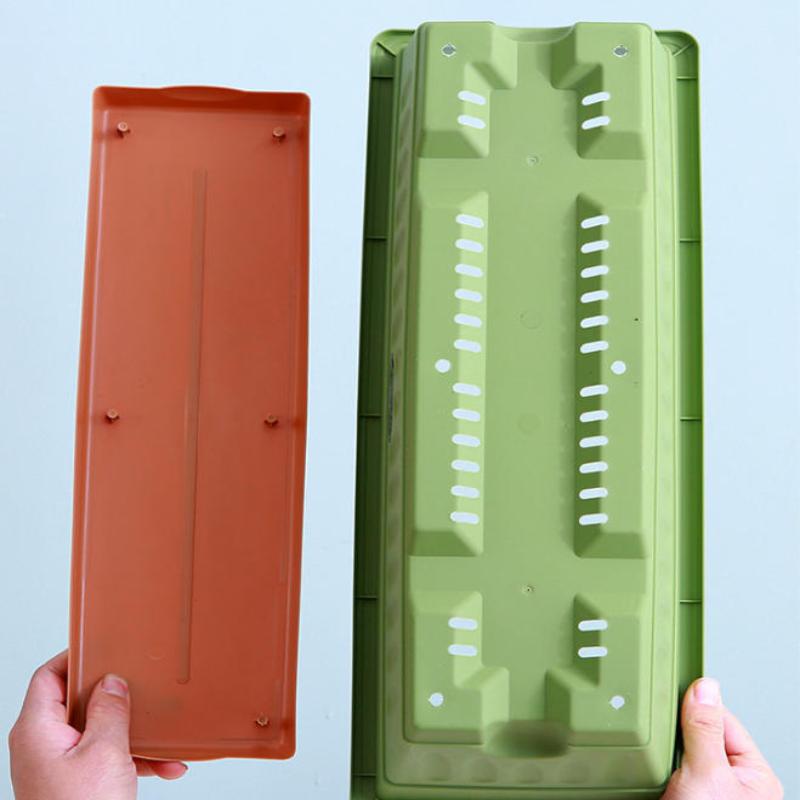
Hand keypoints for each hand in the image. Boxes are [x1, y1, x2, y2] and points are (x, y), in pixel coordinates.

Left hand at [9, 651, 187, 799]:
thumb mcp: (105, 751)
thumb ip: (110, 709)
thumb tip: (112, 682)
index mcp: (37, 730)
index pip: (48, 676)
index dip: (75, 658)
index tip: (104, 646)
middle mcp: (42, 745)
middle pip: (78, 702)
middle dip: (117, 698)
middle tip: (139, 683)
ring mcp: (58, 767)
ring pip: (98, 732)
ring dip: (133, 734)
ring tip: (163, 738)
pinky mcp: (75, 785)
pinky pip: (105, 758)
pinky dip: (134, 759)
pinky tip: (165, 766)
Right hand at [664, 678, 781, 798]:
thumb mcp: (707, 773)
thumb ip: (705, 729)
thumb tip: (705, 687)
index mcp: (754, 775)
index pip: (721, 718)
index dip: (694, 706)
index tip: (671, 697)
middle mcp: (734, 782)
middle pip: (697, 733)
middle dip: (675, 732)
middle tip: (660, 738)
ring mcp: (707, 789)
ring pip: (679, 750)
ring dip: (662, 750)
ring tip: (654, 758)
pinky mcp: (683, 794)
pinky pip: (666, 766)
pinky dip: (654, 763)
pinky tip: (648, 768)